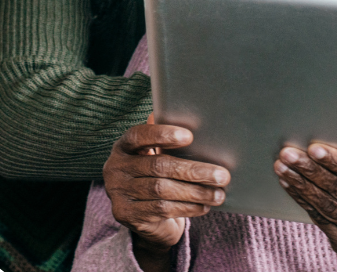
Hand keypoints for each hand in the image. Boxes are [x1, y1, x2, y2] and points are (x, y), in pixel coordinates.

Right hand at [103, 115, 228, 269]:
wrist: (140, 215)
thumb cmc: (154, 177)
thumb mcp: (155, 156)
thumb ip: (165, 141)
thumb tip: (194, 120)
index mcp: (122, 147)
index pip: (139, 136)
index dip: (163, 134)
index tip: (190, 136)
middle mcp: (115, 168)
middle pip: (157, 166)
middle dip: (193, 170)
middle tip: (222, 175)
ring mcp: (118, 192)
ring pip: (162, 190)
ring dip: (195, 193)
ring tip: (218, 194)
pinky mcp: (127, 214)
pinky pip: (162, 209)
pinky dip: (187, 208)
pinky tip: (204, 206)